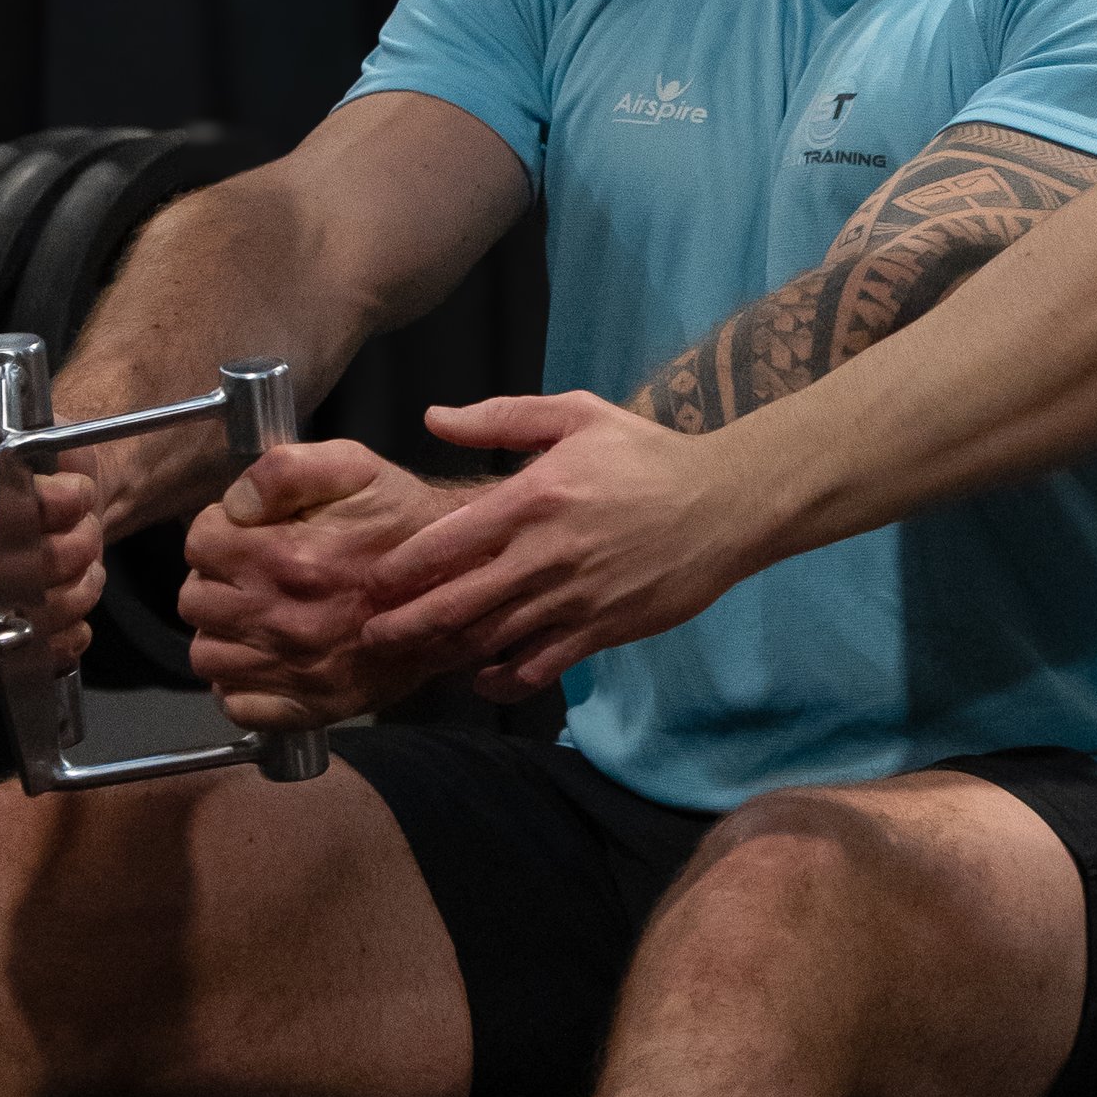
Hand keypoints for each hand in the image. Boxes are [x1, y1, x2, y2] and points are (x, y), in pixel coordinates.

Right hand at [0, 392, 103, 671]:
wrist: (45, 499)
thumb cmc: (26, 464)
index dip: (40, 504)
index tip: (78, 495)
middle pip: (6, 566)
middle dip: (68, 549)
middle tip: (89, 532)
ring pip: (21, 613)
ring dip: (75, 591)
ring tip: (88, 565)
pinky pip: (22, 654)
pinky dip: (64, 637)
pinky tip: (78, 610)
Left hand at [179, 438, 479, 726]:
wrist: (466, 583)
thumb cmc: (407, 523)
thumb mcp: (354, 467)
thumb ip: (283, 470)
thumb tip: (233, 504)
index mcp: (287, 558)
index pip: (199, 544)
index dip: (218, 531)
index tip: (247, 533)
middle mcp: (285, 619)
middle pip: (194, 600)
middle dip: (217, 579)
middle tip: (253, 572)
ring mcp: (296, 669)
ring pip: (208, 653)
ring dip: (224, 631)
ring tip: (258, 611)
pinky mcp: (312, 706)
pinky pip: (238, 705)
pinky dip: (242, 683)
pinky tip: (267, 655)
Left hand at [362, 391, 750, 696]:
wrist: (726, 504)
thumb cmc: (648, 456)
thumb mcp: (578, 416)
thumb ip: (502, 417)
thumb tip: (434, 418)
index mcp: (534, 498)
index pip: (447, 541)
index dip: (401, 568)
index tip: (373, 581)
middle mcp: (547, 554)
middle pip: (457, 602)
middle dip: (405, 623)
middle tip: (370, 634)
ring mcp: (575, 598)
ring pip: (492, 639)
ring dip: (447, 652)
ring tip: (416, 657)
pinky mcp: (602, 629)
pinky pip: (539, 667)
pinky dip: (504, 680)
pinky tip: (483, 678)